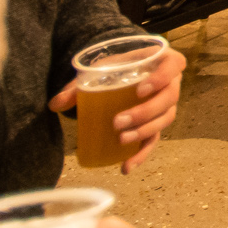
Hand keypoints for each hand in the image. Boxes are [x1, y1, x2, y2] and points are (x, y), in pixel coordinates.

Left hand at [50, 47, 181, 168]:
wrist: (126, 72)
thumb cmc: (119, 66)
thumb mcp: (102, 69)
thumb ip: (78, 85)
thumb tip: (55, 104)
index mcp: (163, 60)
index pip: (173, 66)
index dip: (161, 79)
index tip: (139, 90)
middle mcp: (172, 83)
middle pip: (169, 99)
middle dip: (144, 113)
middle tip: (117, 122)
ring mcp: (167, 105)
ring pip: (164, 120)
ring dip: (143, 132)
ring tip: (120, 140)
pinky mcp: (158, 123)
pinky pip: (155, 140)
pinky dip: (141, 154)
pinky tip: (127, 166)